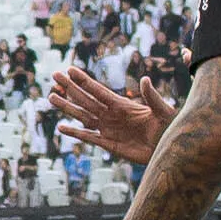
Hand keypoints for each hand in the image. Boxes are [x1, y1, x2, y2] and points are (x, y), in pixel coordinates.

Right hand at [51, 67, 174, 164]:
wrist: (169, 148)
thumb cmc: (169, 126)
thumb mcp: (163, 110)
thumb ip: (151, 96)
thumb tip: (145, 79)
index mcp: (123, 105)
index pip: (98, 90)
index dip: (84, 80)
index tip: (70, 70)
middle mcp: (111, 114)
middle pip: (85, 99)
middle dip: (70, 88)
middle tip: (54, 75)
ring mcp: (108, 129)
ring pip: (82, 116)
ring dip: (67, 107)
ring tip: (51, 97)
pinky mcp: (109, 144)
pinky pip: (88, 137)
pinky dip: (75, 133)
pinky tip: (61, 127)